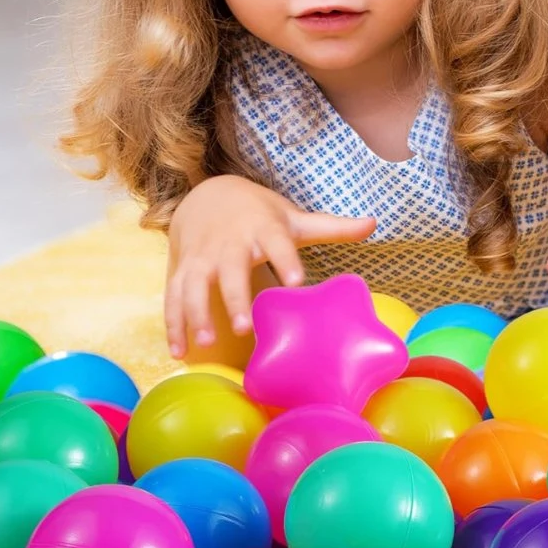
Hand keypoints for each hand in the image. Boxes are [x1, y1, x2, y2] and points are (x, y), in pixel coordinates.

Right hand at [164, 175, 375, 357]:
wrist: (210, 194)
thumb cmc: (260, 214)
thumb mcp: (294, 218)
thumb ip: (333, 227)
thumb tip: (374, 223)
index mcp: (262, 228)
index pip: (277, 242)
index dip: (286, 261)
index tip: (296, 282)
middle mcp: (230, 243)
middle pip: (230, 270)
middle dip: (234, 298)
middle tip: (243, 328)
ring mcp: (202, 258)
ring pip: (194, 285)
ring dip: (197, 313)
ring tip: (206, 343)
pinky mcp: (182, 270)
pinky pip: (173, 297)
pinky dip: (174, 324)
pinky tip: (180, 353)